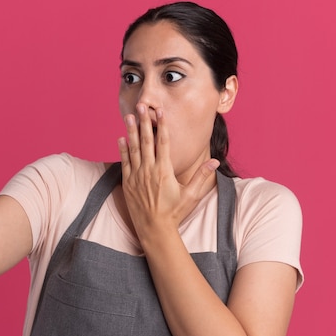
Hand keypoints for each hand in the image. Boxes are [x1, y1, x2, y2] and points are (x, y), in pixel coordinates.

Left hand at [117, 103, 218, 239]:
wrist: (154, 229)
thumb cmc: (174, 213)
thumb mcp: (191, 195)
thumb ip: (201, 176)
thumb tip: (214, 161)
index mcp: (164, 171)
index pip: (163, 143)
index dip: (161, 126)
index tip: (160, 112)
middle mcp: (149, 171)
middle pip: (146, 141)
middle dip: (144, 122)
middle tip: (141, 106)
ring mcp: (137, 177)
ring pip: (133, 149)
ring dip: (131, 131)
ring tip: (128, 116)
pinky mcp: (128, 183)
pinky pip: (124, 163)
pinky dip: (123, 150)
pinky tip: (121, 139)